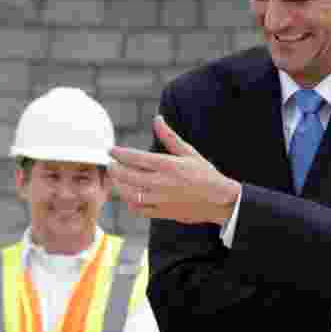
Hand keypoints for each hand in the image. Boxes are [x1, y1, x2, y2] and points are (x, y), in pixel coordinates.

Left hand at [109, 116, 240, 224]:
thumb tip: (157, 119)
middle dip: (114, 168)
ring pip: (128, 194)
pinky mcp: (161, 213)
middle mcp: (161, 183)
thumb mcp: (189, 152)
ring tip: (116, 177)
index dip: (119, 153)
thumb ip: (169, 136)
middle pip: (127, 176)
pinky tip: (128, 193)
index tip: (111, 150)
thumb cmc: (204, 174)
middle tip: (110, 163)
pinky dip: (128, 201)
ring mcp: (160, 200)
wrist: (219, 201)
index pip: (135, 158)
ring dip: (118, 184)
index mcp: (168, 166)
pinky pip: (137, 209)